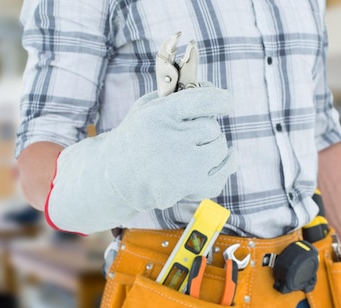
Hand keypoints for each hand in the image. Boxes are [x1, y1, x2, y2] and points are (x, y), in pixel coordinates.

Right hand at [46, 86, 236, 233]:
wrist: (114, 177)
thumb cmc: (136, 137)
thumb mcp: (146, 107)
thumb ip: (176, 94)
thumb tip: (210, 87)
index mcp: (160, 115)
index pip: (204, 100)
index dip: (220, 100)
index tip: (226, 101)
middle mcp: (171, 140)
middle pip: (211, 127)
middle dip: (206, 128)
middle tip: (193, 132)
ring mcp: (181, 167)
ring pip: (219, 149)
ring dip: (213, 147)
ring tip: (197, 148)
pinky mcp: (187, 188)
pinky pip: (220, 176)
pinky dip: (225, 167)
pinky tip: (224, 158)